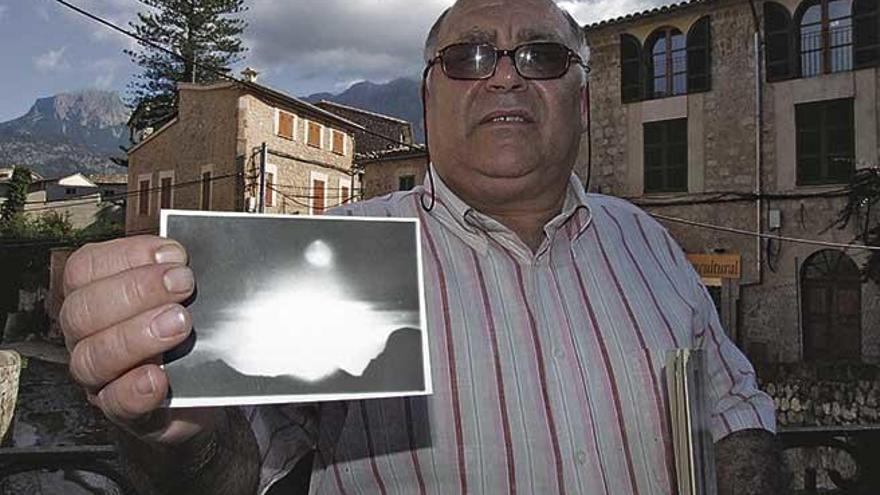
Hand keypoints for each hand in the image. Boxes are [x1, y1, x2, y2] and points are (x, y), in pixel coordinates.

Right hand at [61, 235, 220, 446]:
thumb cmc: (191, 336)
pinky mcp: (126, 412)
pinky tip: (159, 378)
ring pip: (92, 357)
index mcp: (96, 298)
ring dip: (136, 336)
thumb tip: (196, 254)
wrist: (206, 392)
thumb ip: (181, 275)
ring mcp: (102, 378)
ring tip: (179, 324)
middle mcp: (88, 336)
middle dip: (136, 291)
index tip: (175, 254)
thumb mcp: (186, 298)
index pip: (85, 268)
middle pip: (82, 311)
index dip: (126, 255)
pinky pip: (116, 404)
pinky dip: (136, 390)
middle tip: (183, 284)